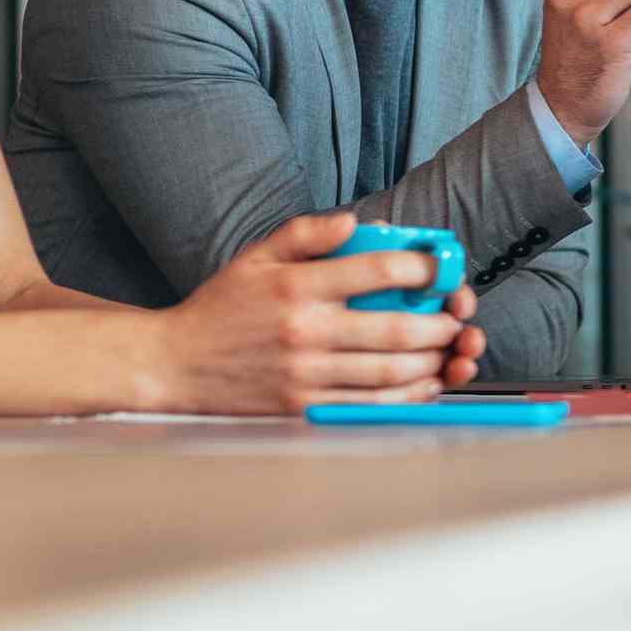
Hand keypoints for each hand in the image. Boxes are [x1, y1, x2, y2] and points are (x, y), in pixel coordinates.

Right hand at [155, 213, 479, 412]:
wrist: (174, 366)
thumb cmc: (221, 308)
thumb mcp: (256, 257)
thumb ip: (306, 233)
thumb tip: (355, 221)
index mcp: (298, 287)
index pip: (378, 270)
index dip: (424, 268)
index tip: (442, 270)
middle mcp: (306, 332)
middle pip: (397, 328)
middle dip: (440, 323)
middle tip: (456, 317)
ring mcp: (306, 375)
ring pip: (391, 371)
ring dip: (432, 361)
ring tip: (446, 348)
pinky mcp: (304, 408)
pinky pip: (371, 405)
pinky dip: (407, 396)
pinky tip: (422, 382)